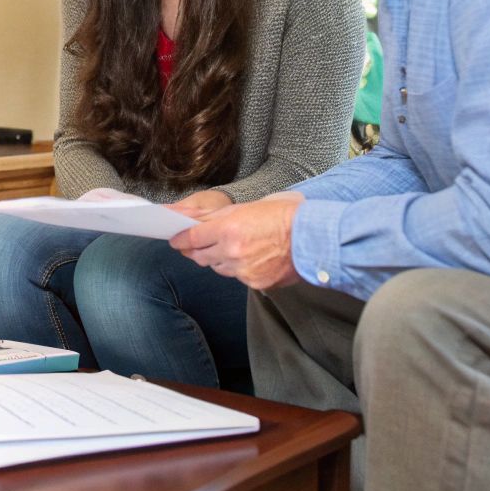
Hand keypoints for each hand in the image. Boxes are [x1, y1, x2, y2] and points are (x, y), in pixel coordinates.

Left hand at [169, 194, 303, 290]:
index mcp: (229, 228)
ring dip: (217, 259)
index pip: (192, 237)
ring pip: (217, 268)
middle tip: (194, 245)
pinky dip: (238, 269)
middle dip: (195, 250)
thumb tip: (193, 221)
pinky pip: (237, 277)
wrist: (314, 236)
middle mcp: (232, 251)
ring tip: (226, 249)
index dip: (181, 239)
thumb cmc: (284, 215)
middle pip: (200, 256)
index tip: (175, 239)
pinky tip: (247, 259)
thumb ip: (217, 217)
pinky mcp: (255, 282)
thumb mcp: (247, 207)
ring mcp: (243, 270)